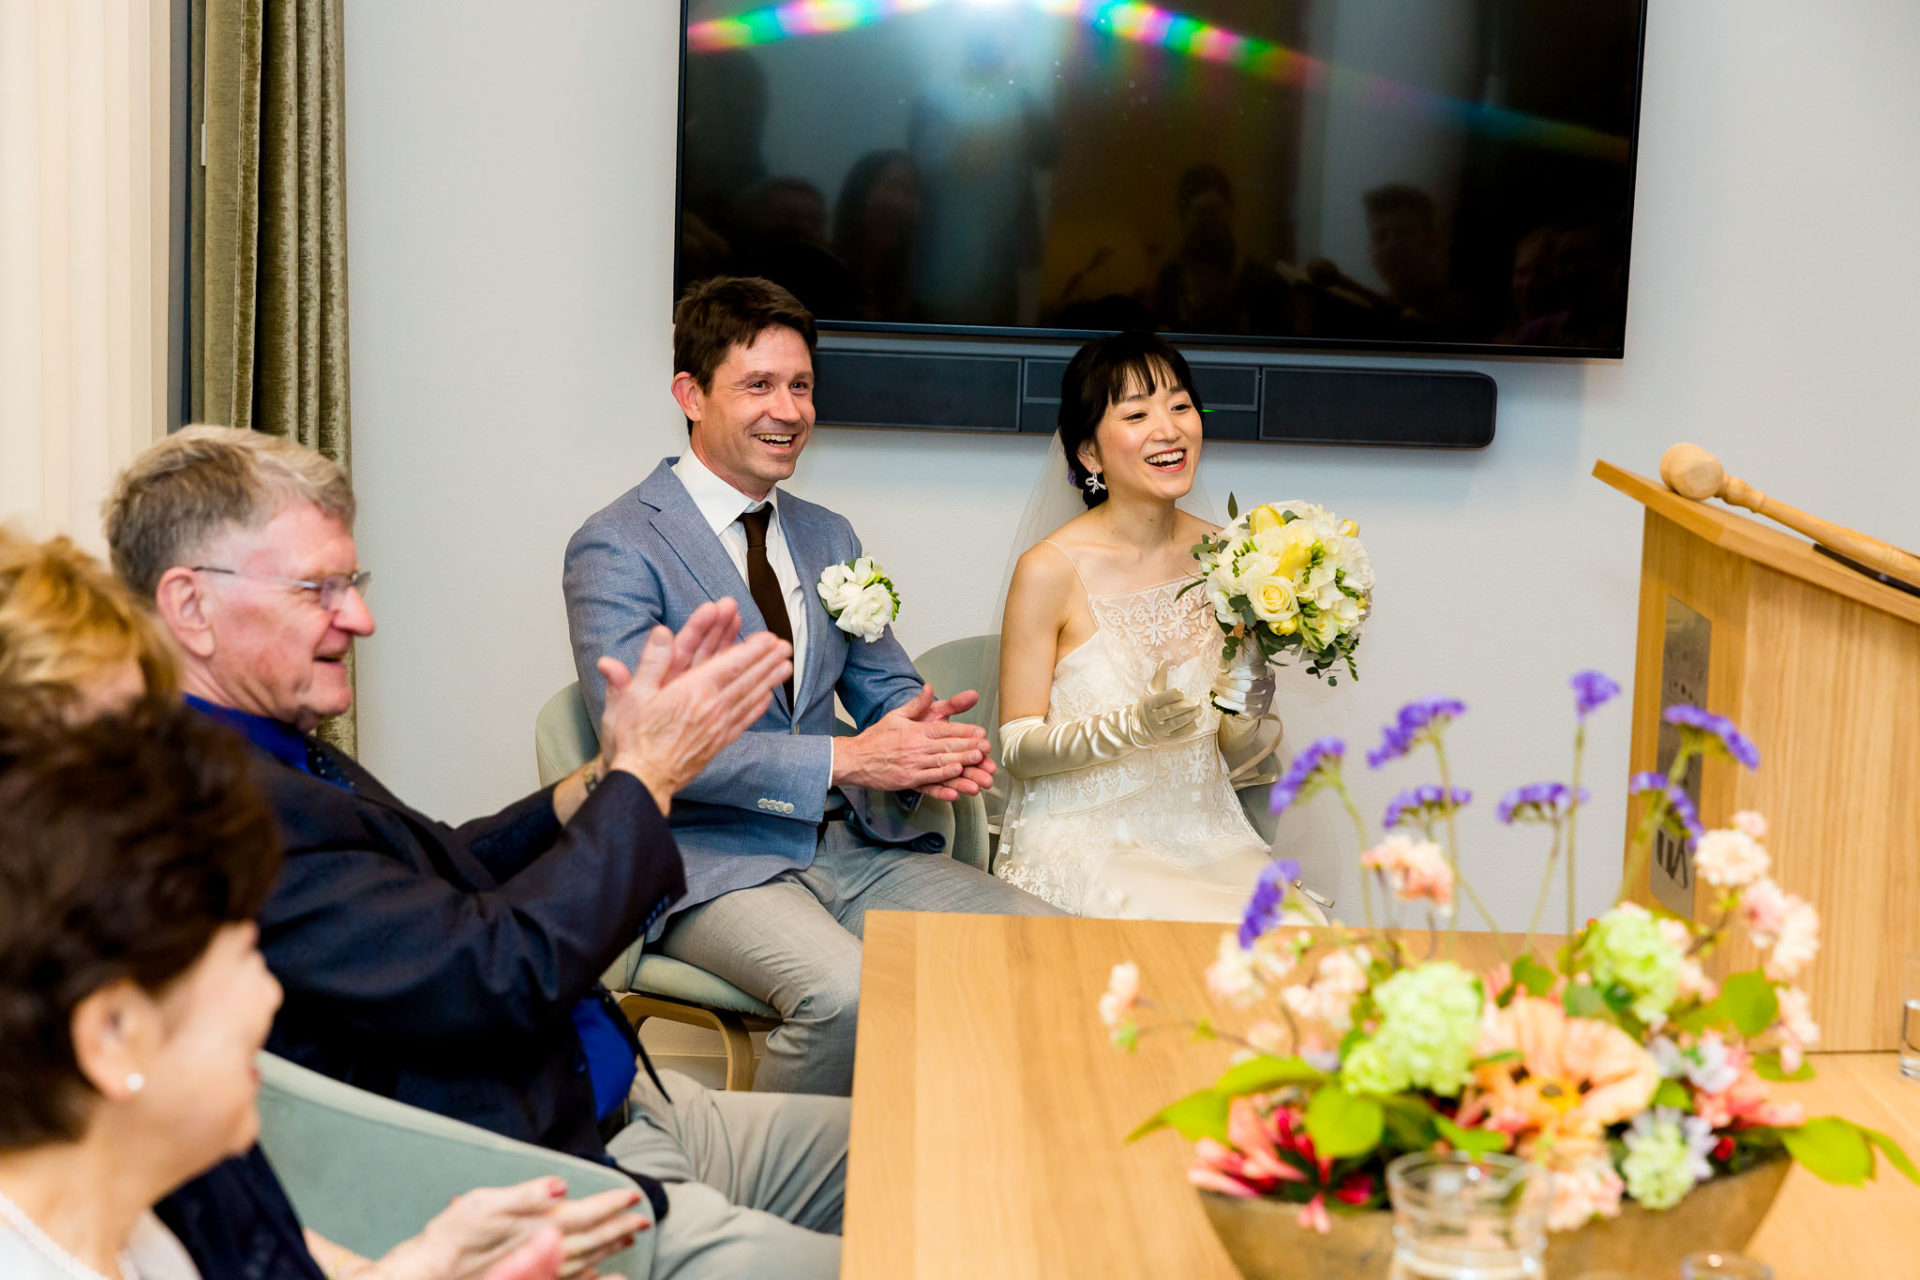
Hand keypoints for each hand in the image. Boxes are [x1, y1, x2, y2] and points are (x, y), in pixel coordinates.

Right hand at [376, 1178, 650, 1279]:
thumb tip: (559, 1186)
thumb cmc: (450, 1240)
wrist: (427, 1277)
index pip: (586, 1214)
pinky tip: (599, 1276)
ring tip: (628, 1239)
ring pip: (585, 1261)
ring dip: (609, 1249)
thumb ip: (526, 1194)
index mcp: (538, 1227)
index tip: (633, 1196)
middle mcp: (544, 1253)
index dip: (612, 1204)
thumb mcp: (482, 1203)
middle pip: (593, 1240)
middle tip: (643, 1219)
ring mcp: (538, 1273)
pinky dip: (589, 1277)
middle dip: (620, 1228)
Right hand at [597, 598, 792, 812]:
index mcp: (693, 690)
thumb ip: (650, 662)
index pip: (730, 664)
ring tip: (786, 666)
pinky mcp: (719, 742)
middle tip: (785, 647)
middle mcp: (712, 707)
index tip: (769, 638)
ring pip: (750, 697)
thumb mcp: (634, 694)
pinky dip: (758, 706)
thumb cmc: (636, 737)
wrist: (645, 779)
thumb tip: (660, 631)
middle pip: (747, 679)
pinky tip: (766, 697)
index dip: (752, 649)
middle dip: (767, 660)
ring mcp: (718, 726)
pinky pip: (744, 720)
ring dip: (769, 680)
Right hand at [832, 684, 990, 794]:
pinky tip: (956, 778)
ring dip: (961, 762)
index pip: (944, 730)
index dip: (964, 731)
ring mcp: (912, 765)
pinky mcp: (907, 780)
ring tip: (978, 760)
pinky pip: (929, 780)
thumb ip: (916, 704)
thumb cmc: (876, 738)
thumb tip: (930, 688)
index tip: (980, 732)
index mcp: (915, 731)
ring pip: (941, 763)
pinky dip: (944, 780)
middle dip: (969, 746)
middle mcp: (916, 747)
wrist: (854, 758)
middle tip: (986, 747)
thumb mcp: (896, 715)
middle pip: (947, 746)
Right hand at [1135, 664, 1203, 744]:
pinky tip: (1196, 721)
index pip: (1160, 699)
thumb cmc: (1149, 706)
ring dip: (1190, 716)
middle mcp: (1152, 718)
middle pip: (1170, 712)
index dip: (1172, 695)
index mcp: (1148, 704)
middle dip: (1185, 705)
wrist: (1138, 729)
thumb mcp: (1150, 692)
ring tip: (1200, 709)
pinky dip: (1189, 728)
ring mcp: (1159, 730)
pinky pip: (1180, 735)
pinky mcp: (1166, 739)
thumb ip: (1159, 678)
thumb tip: (1164, 661)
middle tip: (1197, 700)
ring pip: (1176, 723)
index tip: (1182, 690)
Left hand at [1210, 649, 1273, 717]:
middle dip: (1230, 683)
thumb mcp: (1239, 666)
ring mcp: (1265, 701)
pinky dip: (1227, 703)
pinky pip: (1241, 708)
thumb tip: (1222, 668)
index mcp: (1268, 673)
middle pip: (1249, 686)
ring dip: (1226, 693)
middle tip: (1216, 680)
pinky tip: (1217, 699)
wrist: (1247, 698)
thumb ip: (1231, 663)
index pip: (1256, 672)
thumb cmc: (1242, 678)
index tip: (1229, 674)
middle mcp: (1270, 687)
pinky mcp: (1257, 712)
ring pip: (1244, 698)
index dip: (1242, 673)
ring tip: (1214, 688)